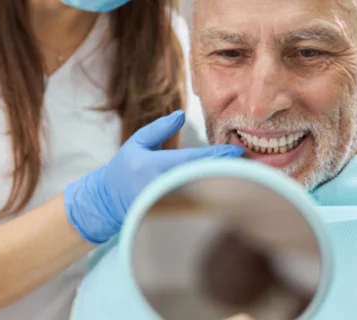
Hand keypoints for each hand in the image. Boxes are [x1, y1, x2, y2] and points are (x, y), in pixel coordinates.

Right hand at [64, 111, 244, 243]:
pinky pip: (195, 204)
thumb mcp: (136, 143)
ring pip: (202, 193)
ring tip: (244, 175)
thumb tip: (182, 114)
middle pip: (203, 178)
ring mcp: (167, 204)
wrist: (106, 202)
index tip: (237, 151)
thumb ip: (159, 128)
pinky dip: (212, 196)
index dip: (218, 156)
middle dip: (227, 171)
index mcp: (154, 166)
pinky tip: (227, 190)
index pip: (194, 160)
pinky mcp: (170, 216)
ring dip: (223, 184)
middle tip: (250, 163)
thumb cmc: (122, 169)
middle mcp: (162, 187)